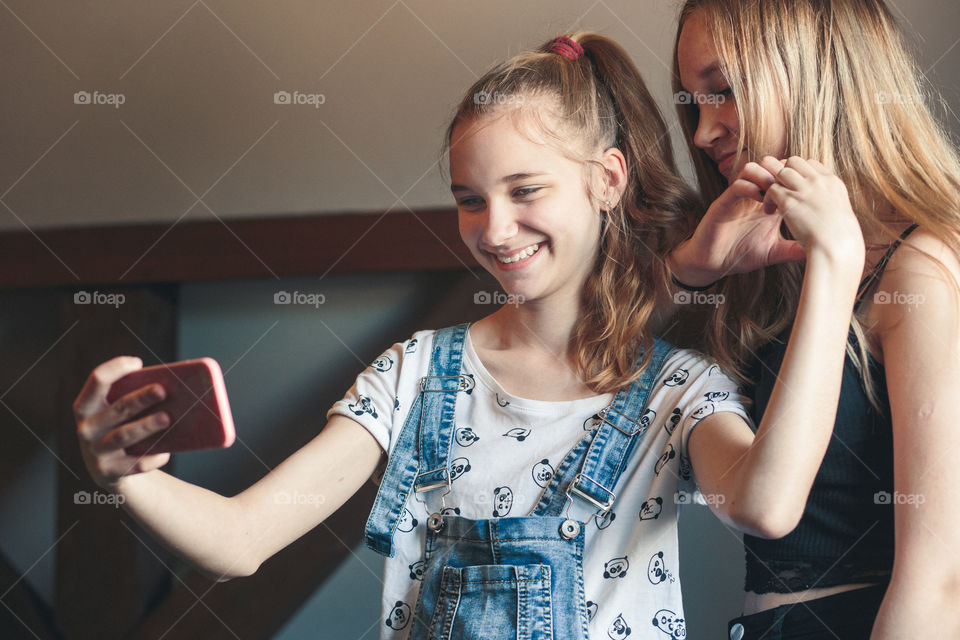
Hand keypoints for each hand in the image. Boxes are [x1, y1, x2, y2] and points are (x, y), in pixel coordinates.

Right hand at [73, 356, 172, 489]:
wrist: (115, 473)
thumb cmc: (125, 429)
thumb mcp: (122, 414)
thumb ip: (136, 397)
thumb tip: (175, 384)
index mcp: (88, 406)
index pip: (96, 381)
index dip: (115, 369)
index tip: (137, 362)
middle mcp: (86, 428)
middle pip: (117, 409)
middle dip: (140, 398)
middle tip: (162, 390)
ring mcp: (95, 452)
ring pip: (123, 436)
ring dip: (146, 425)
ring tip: (167, 417)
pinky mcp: (108, 474)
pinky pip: (134, 464)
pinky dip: (152, 458)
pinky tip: (166, 453)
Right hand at [668, 159, 805, 284]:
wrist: (714, 264)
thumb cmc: (742, 256)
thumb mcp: (774, 252)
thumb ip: (794, 249)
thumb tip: (819, 252)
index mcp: (768, 203)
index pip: (785, 179)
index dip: (797, 180)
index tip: (807, 192)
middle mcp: (754, 196)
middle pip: (771, 166)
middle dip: (783, 173)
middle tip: (792, 188)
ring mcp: (739, 197)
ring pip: (753, 168)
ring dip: (767, 177)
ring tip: (775, 193)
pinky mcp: (724, 203)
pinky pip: (737, 185)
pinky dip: (750, 188)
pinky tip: (759, 202)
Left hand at [760, 156, 863, 266]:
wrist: (837, 247)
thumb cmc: (840, 238)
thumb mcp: (839, 213)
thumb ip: (828, 202)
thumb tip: (821, 205)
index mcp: (833, 183)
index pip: (811, 164)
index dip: (799, 174)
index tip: (794, 189)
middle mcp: (819, 181)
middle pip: (794, 161)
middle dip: (783, 174)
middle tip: (780, 191)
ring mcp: (804, 189)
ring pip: (781, 172)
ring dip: (773, 184)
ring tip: (773, 202)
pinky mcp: (790, 200)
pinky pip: (771, 189)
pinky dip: (767, 199)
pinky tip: (769, 212)